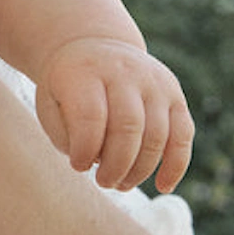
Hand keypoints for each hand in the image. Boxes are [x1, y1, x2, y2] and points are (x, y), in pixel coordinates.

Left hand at [35, 36, 193, 192]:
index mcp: (86, 72)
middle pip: (128, 126)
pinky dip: (175, 164)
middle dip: (116, 165)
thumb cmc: (67, 88)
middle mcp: (124, 72)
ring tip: (120, 183)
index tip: (78, 166)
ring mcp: (154, 82)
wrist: (92, 48)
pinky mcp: (174, 95)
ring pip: (157, 134)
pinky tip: (163, 186)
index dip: (85, 150)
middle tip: (103, 182)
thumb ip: (65, 134)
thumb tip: (93, 163)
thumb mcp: (50, 103)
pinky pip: (183, 134)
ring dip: (140, 170)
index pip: (91, 116)